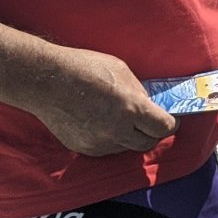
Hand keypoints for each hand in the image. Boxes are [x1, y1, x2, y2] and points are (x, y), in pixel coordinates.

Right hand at [26, 48, 178, 156]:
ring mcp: (99, 142)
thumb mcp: (121, 71)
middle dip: (153, 133)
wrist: (46, 81)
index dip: (170, 123)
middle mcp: (117, 130)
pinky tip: (103, 123)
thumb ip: (138, 91)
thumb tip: (148, 104)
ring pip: (126, 147)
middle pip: (147, 143)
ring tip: (123, 119)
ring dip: (130, 136)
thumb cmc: (84, 69)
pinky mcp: (84, 148)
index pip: (163, 127)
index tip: (171, 119)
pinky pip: (106, 148)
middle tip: (151, 122)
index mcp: (131, 108)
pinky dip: (111, 139)